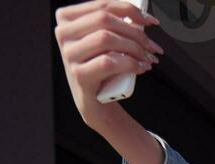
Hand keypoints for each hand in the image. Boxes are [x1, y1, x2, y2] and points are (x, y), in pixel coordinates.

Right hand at [54, 1, 163, 124]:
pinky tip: (140, 68)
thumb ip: (116, 24)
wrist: (97, 101)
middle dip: (134, 31)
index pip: (102, 5)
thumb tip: (140, 17)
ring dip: (134, 48)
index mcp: (67, 19)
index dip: (129, 10)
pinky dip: (130, 64)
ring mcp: (69, 55)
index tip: (150, 21)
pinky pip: (108, 62)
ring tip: (147, 58)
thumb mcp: (106, 40)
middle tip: (151, 46)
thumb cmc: (104, 67)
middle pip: (104, 20)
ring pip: (105, 38)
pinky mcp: (79, 75)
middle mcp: (63, 34)